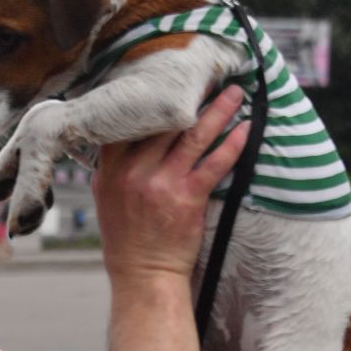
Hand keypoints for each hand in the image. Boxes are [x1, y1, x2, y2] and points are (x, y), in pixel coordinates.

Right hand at [94, 85, 248, 282]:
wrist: (143, 274)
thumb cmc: (127, 239)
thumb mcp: (106, 197)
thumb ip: (112, 166)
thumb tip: (123, 134)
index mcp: (110, 170)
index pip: (127, 121)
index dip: (149, 96)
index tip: (166, 77)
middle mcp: (133, 172)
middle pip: (163, 122)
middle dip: (189, 96)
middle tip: (207, 75)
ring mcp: (161, 184)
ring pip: (192, 136)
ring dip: (217, 110)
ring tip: (233, 93)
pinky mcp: (187, 199)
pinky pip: (214, 163)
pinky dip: (232, 143)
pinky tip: (245, 128)